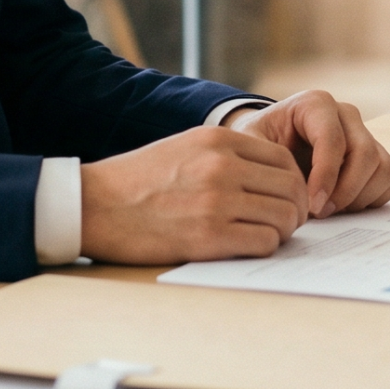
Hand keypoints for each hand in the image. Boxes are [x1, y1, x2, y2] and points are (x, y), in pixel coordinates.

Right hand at [77, 125, 308, 263]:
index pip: (284, 160)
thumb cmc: (138, 180)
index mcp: (218, 140)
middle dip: (295, 209)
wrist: (95, 206)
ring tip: (265, 237)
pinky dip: (265, 248)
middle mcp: (222, 166)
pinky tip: (248, 248)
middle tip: (284, 223)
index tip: (285, 199)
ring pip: (284, 217)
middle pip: (291, 188)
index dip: (293, 183)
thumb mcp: (185, 146)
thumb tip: (270, 176)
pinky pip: (264, 243)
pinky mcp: (208, 237)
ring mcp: (217, 201)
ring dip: (282, 231)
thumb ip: (227, 154)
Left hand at [227, 90, 389, 217]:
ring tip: (327, 209)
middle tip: (318, 214)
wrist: (272, 146)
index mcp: (315, 104)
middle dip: (343, 192)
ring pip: (382, 169)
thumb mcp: (249, 147)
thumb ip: (263, 163)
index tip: (311, 207)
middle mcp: (346, 114)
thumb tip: (291, 194)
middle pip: (364, 155)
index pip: (332, 139)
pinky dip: (371, 199)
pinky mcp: (378, 156)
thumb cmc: (260, 145)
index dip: (325, 177)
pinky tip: (343, 205)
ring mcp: (366, 134)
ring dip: (357, 198)